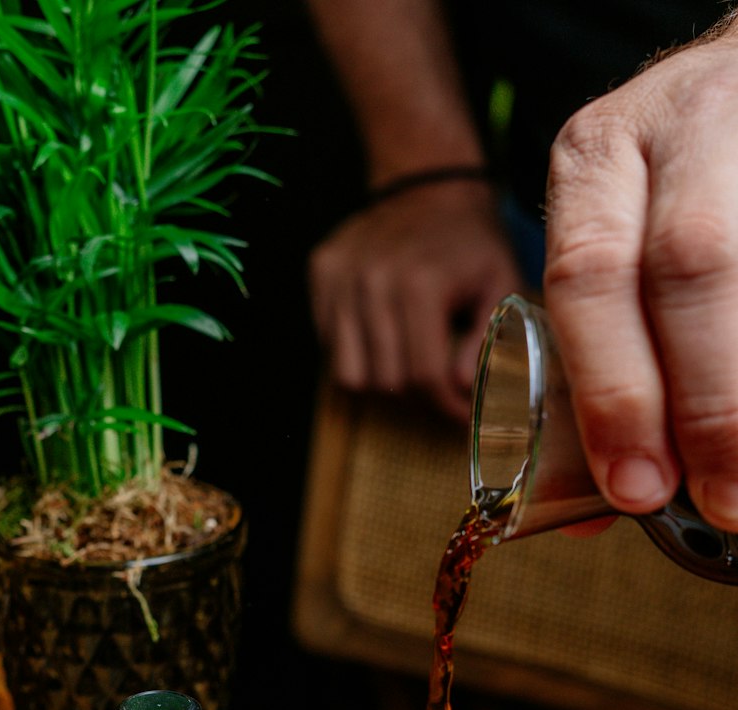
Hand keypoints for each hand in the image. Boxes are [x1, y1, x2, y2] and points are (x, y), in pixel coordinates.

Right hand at [309, 182, 522, 422]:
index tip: (462, 415)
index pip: (424, 376)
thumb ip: (487, 339)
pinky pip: (329, 346)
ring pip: (351, 375)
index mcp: (421, 284)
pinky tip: (383, 335)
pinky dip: (357, 353)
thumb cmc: (472, 242)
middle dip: (418, 398)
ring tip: (409, 365)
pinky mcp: (321, 274)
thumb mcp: (502, 283)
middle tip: (439, 390)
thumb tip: (462, 388)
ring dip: (383, 382)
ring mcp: (340, 277)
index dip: (446, 406)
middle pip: (386, 382)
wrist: (430, 180)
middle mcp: (372, 281)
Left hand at [544, 17, 737, 532]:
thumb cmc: (672, 193)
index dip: (616, 394)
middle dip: (704, 402)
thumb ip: (599, 356)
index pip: (589, 278)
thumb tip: (588, 517)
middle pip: (688, 267)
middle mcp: (675, 122)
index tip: (636, 488)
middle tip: (720, 496)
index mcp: (597, 158)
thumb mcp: (615, 245)